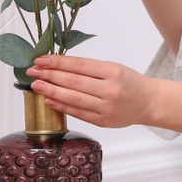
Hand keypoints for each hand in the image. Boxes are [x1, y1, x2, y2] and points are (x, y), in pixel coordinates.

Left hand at [26, 54, 156, 128]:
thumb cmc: (129, 82)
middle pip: (73, 82)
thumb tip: (58, 66)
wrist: (148, 102)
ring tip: (37, 85)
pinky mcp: (102, 122)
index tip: (41, 59)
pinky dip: (61, 106)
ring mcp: (106, 108)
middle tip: (32, 72)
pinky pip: (78, 113)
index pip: (79, 65)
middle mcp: (109, 90)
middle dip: (50, 75)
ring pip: (73, 99)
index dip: (57, 62)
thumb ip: (89, 68)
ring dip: (51, 92)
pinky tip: (49, 100)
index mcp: (112, 72)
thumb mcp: (113, 67)